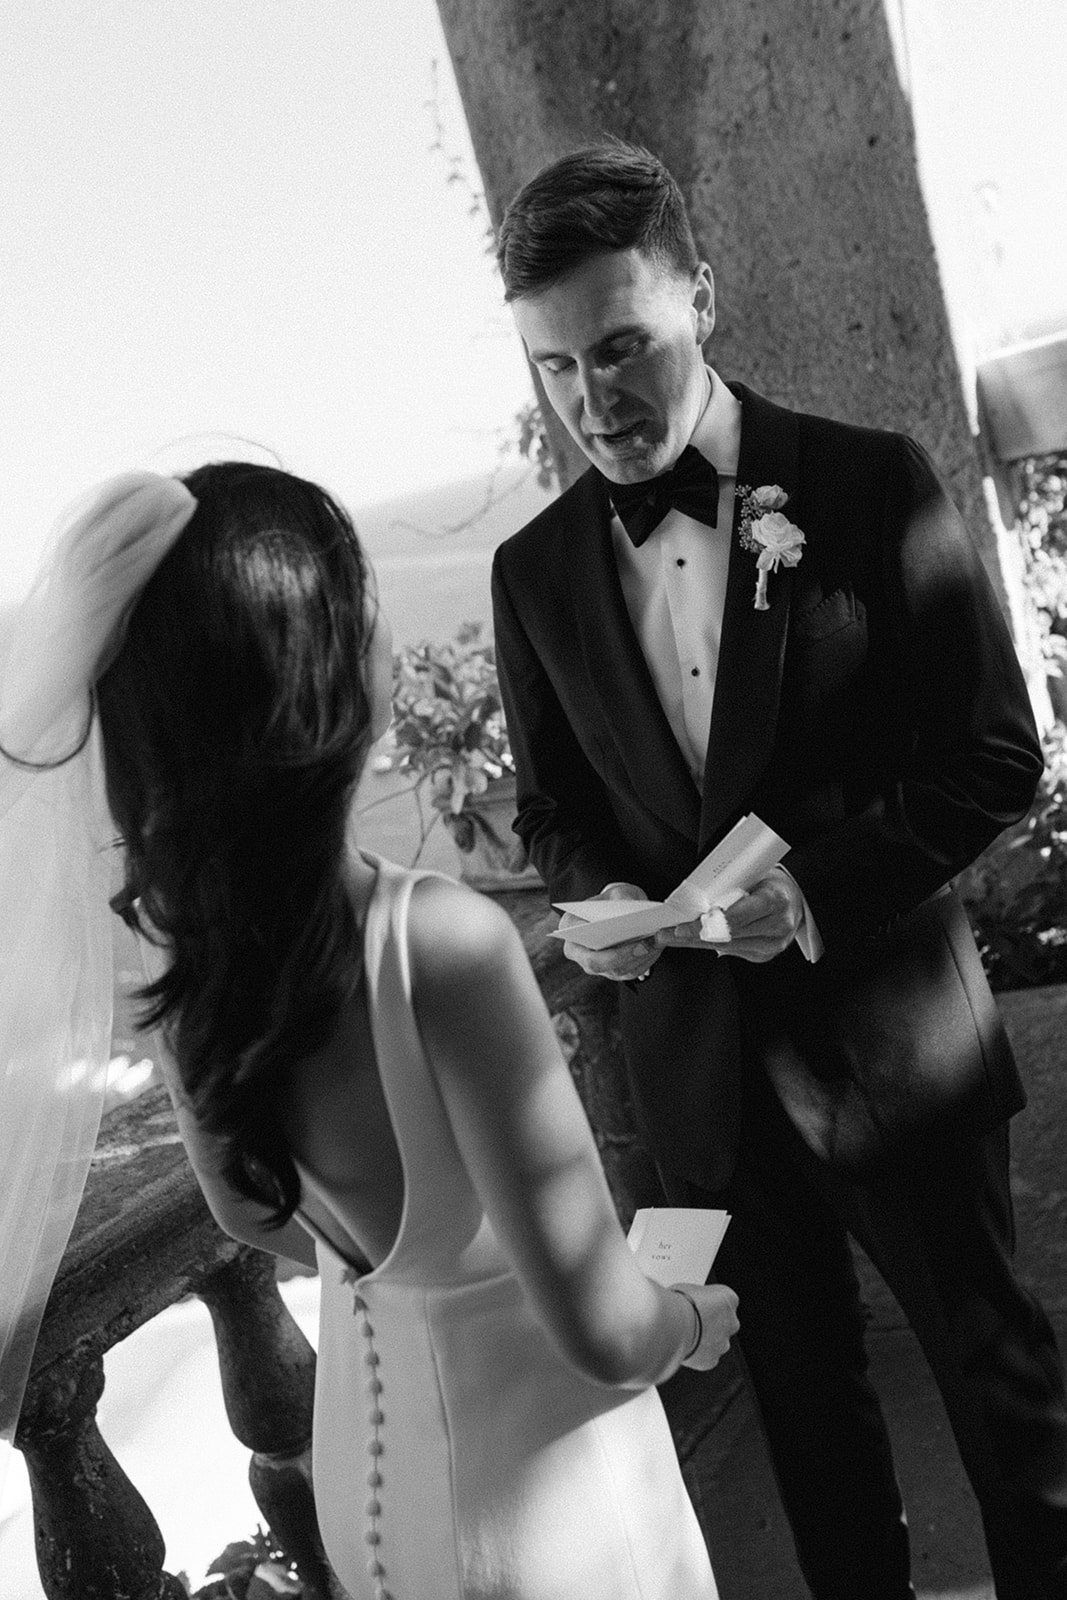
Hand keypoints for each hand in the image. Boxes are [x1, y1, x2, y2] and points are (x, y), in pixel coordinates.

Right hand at [559, 883, 662, 982]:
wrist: (620, 911)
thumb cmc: (615, 900)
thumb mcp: (617, 892)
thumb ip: (622, 899)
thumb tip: (631, 913)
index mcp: (571, 926)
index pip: (579, 940)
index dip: (596, 941)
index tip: (621, 936)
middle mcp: (578, 951)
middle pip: (597, 964)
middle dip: (624, 956)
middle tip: (647, 944)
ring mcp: (595, 965)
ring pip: (616, 971)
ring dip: (640, 959)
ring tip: (657, 944)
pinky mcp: (612, 972)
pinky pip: (629, 973)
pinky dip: (645, 962)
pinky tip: (657, 949)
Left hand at [654, 866, 802, 962]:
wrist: (796, 901)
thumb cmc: (772, 885)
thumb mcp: (754, 878)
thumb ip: (730, 891)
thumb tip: (697, 904)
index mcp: (775, 901)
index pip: (736, 917)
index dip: (707, 925)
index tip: (682, 927)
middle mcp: (777, 926)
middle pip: (726, 936)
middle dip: (692, 935)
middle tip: (666, 934)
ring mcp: (772, 945)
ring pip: (726, 947)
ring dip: (696, 942)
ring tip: (671, 937)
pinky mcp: (764, 956)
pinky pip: (731, 952)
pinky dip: (711, 945)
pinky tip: (694, 940)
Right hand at [673, 1282, 739, 1370]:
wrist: (671, 1325)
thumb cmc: (678, 1303)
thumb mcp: (687, 1289)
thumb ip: (697, 1297)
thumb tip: (687, 1301)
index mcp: (728, 1298)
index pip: (725, 1300)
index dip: (710, 1303)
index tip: (698, 1305)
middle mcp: (731, 1321)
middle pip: (725, 1323)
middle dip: (711, 1324)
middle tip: (692, 1321)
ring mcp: (723, 1343)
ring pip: (717, 1342)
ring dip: (705, 1340)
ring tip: (685, 1335)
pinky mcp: (712, 1360)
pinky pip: (706, 1357)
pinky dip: (697, 1354)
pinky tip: (684, 1346)